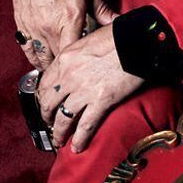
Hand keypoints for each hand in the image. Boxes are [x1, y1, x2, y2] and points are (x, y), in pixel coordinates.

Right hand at [12, 0, 109, 69]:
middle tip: (73, 75)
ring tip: (58, 73)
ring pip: (40, 58)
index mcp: (69, 20)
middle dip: (65, 69)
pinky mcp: (21, 24)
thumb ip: (104, 11)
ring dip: (49, 66)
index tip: (85, 71)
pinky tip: (40, 61)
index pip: (74, 54)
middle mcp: (49, 28)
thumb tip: (120, 22)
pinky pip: (26, 49)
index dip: (79, 66)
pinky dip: (33, 58)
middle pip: (57, 60)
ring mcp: (33, 27)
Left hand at [36, 19, 143, 151]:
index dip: (42, 98)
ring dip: (59, 132)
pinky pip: (85, 125)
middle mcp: (69, 75)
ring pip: (63, 118)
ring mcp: (84, 90)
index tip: (45, 104)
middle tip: (49, 123)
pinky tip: (77, 147)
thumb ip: (79, 53)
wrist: (139, 39)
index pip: (44, 84)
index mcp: (66, 58)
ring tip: (59, 140)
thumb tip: (80, 61)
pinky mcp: (101, 100)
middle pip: (49, 103)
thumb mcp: (90, 38)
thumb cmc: (120, 35)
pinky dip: (80, 139)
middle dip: (46, 117)